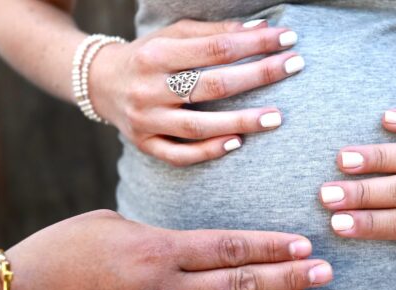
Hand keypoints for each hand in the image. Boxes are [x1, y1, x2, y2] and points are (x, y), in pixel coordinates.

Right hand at [0, 210, 331, 289]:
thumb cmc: (59, 256)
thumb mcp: (109, 226)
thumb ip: (158, 235)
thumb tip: (191, 244)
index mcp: (158, 251)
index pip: (230, 246)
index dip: (271, 245)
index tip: (303, 244)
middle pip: (240, 281)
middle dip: (288, 276)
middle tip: (324, 271)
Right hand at [90, 19, 303, 165]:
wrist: (101, 84)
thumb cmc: (150, 56)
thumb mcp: (174, 36)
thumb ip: (214, 34)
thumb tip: (261, 29)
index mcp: (157, 54)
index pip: (215, 48)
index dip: (254, 43)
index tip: (287, 38)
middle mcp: (150, 88)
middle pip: (212, 85)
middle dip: (258, 75)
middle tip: (294, 67)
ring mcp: (146, 121)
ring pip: (199, 126)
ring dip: (240, 122)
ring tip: (276, 117)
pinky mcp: (145, 145)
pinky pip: (180, 155)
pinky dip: (209, 151)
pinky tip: (238, 143)